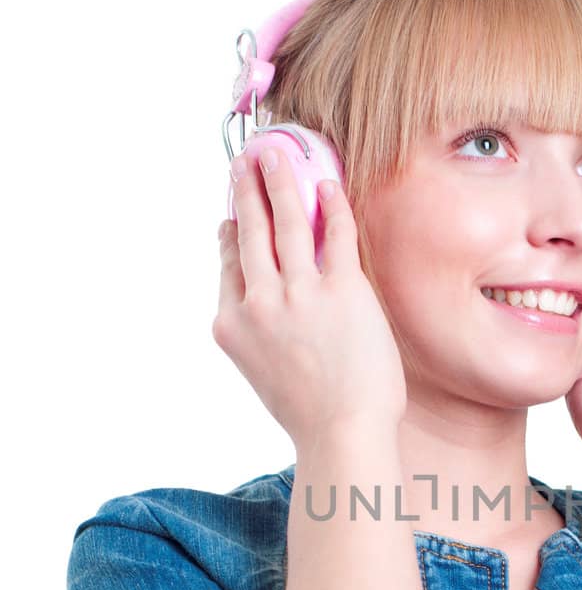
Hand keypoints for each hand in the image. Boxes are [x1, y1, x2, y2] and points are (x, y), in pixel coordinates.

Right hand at [213, 150, 407, 447]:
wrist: (343, 434)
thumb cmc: (309, 409)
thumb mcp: (260, 366)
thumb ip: (254, 324)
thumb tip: (260, 285)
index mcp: (232, 324)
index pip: (229, 263)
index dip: (232, 230)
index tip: (233, 211)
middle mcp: (259, 303)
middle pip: (251, 231)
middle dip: (248, 188)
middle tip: (248, 159)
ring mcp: (300, 294)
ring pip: (288, 222)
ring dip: (282, 181)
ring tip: (280, 155)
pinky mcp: (343, 291)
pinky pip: (338, 234)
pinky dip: (332, 204)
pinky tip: (328, 185)